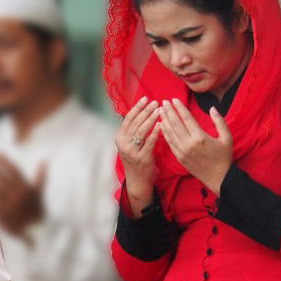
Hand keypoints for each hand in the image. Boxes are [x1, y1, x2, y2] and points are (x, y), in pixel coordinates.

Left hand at [0, 154, 44, 235]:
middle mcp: (17, 195)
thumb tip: (45, 160)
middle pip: (2, 178)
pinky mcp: (4, 215)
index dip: (4, 162)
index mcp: (25, 188)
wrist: (37, 231)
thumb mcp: (39, 192)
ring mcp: (10, 205)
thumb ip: (41, 176)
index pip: (14, 171)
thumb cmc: (37, 210)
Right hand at [115, 97, 161, 215]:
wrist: (138, 181)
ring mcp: (132, 151)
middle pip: (135, 123)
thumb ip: (133, 131)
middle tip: (155, 102)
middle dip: (146, 111)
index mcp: (119, 138)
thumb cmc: (136, 161)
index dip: (137, 108)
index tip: (145, 98)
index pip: (128, 119)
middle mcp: (123, 144)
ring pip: (141, 131)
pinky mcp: (142, 158)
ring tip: (160, 110)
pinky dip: (155, 132)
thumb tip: (141, 113)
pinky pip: (149, 142)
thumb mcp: (129, 145)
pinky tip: (161, 125)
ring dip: (151, 119)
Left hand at [158, 98, 232, 194]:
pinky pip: (169, 142)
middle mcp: (189, 143)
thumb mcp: (227, 138)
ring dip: (164, 120)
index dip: (179, 108)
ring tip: (159, 110)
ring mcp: (182, 151)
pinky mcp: (179, 157)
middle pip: (175, 124)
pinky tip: (161, 125)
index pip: (187, 119)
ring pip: (170, 133)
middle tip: (163, 102)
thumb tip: (212, 108)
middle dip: (168, 111)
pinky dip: (164, 133)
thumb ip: (220, 122)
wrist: (218, 178)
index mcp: (200, 137)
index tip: (173, 99)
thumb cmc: (224, 157)